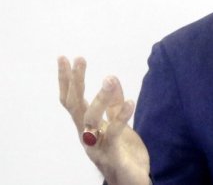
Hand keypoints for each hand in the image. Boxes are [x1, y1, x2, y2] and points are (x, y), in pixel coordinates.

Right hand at [58, 56, 150, 184]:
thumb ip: (115, 104)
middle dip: (75, 82)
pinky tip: (131, 101)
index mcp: (88, 127)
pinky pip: (114, 134)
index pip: (72, 101)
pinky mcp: (113, 156)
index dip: (67, 80)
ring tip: (108, 78)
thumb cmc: (123, 153)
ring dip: (99, 98)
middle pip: (76, 106)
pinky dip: (122, 117)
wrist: (131, 183)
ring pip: (91, 120)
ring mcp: (97, 147)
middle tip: (79, 59)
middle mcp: (87, 136)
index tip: (65, 57)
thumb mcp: (119, 124)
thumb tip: (110, 77)